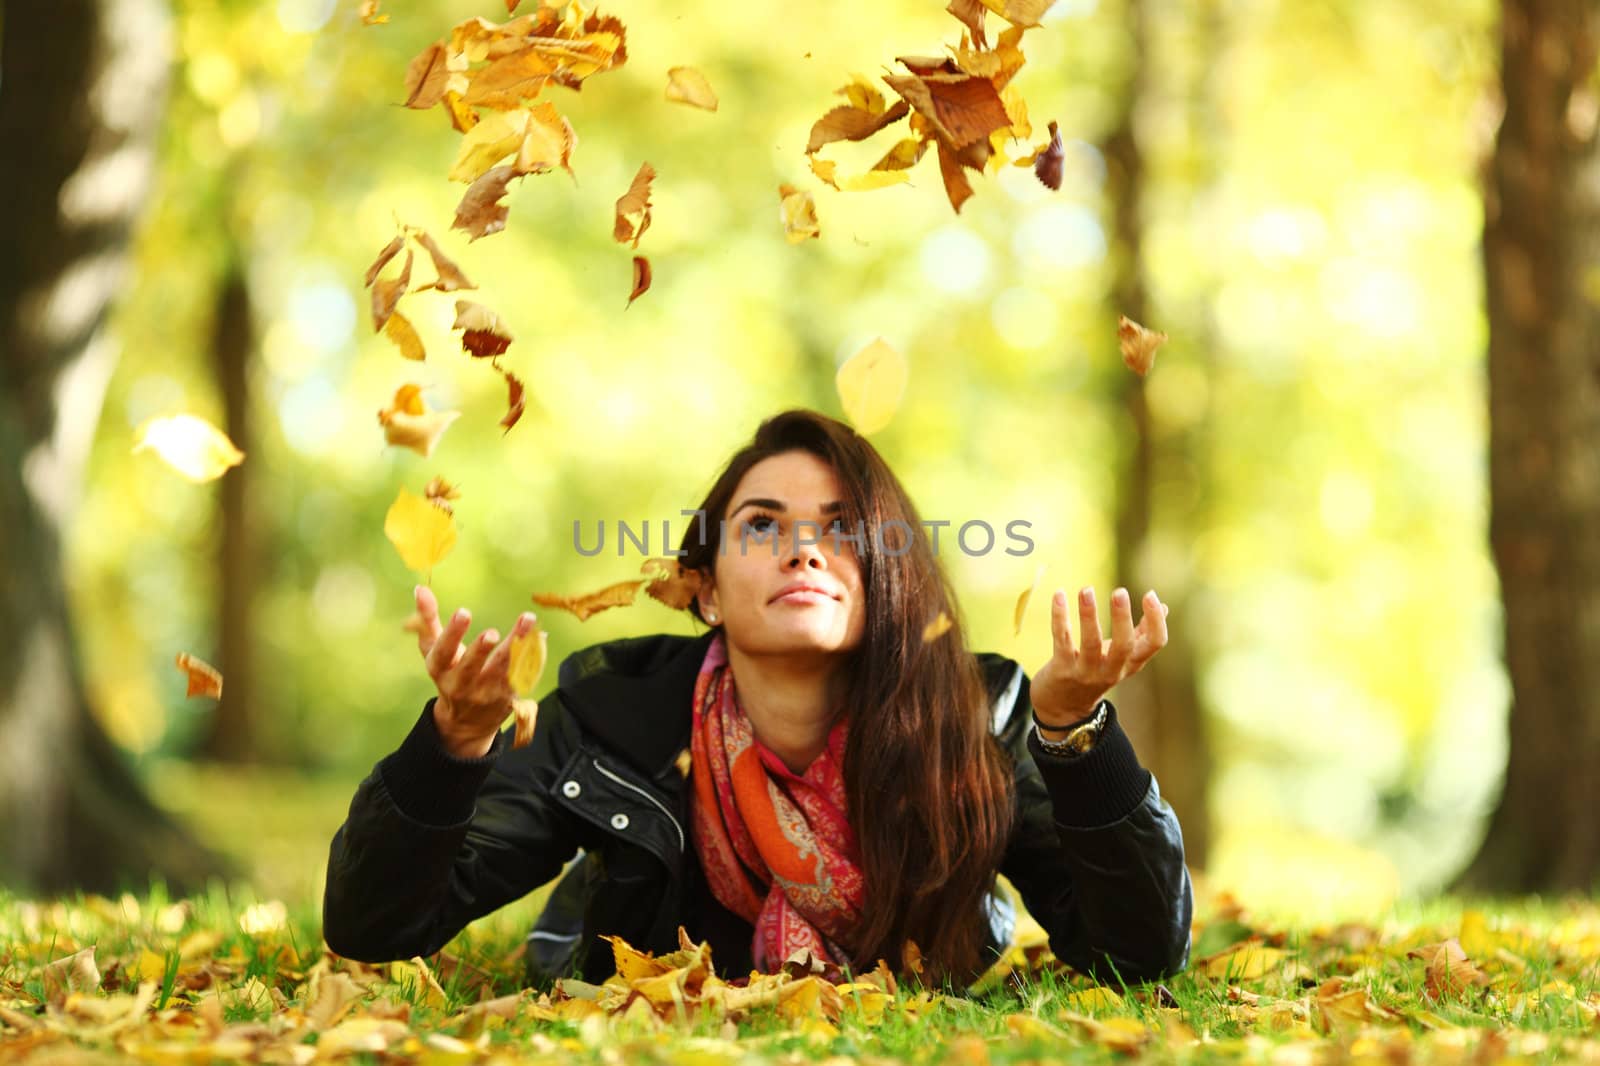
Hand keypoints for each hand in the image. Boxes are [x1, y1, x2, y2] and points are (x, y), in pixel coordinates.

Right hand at [414, 585, 536, 758]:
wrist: (466, 721)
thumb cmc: (448, 673)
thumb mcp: (434, 650)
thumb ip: (427, 620)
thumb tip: (420, 588)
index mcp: (440, 670)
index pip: (443, 652)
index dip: (452, 634)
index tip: (463, 612)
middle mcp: (461, 685)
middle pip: (471, 667)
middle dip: (481, 650)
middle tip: (492, 633)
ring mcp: (486, 693)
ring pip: (503, 669)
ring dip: (517, 645)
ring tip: (527, 620)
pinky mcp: (508, 697)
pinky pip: (522, 675)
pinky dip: (532, 656)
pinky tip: (540, 636)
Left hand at [1030, 586, 1168, 731]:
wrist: (1063, 708)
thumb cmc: (1096, 672)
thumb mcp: (1122, 657)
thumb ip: (1142, 633)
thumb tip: (1163, 606)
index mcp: (1131, 663)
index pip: (1154, 644)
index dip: (1156, 620)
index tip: (1150, 595)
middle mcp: (1111, 670)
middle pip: (1124, 646)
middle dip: (1122, 618)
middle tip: (1120, 592)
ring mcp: (1086, 672)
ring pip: (1090, 643)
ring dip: (1089, 615)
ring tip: (1086, 590)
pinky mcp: (1061, 670)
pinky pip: (1061, 640)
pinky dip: (1060, 617)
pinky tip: (1059, 595)